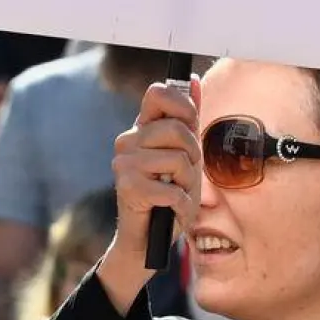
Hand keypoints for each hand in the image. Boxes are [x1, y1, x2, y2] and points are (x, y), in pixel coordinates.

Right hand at [106, 79, 202, 269]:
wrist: (148, 241)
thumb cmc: (169, 194)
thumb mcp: (186, 154)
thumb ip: (188, 119)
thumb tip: (194, 79)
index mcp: (142, 128)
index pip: (159, 92)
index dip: (184, 106)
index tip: (191, 126)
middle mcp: (128, 140)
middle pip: (176, 128)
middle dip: (193, 155)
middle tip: (184, 175)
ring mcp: (124, 163)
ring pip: (178, 159)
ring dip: (188, 184)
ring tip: (177, 194)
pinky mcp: (127, 188)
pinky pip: (172, 190)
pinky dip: (183, 206)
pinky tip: (174, 212)